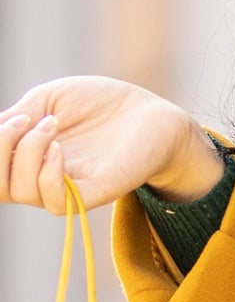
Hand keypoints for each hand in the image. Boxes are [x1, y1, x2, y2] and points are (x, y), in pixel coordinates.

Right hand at [0, 75, 202, 213]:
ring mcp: (66, 187)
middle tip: (26, 121)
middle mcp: (41, 177)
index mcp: (27, 158)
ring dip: (27, 152)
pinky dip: (48, 175)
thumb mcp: (49, 99)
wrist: (152, 110)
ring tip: (53, 126)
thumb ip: (16, 117)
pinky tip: (59, 150)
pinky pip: (54, 202)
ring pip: (20, 192)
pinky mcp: (92, 194)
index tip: (16, 118)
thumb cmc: (101, 103)